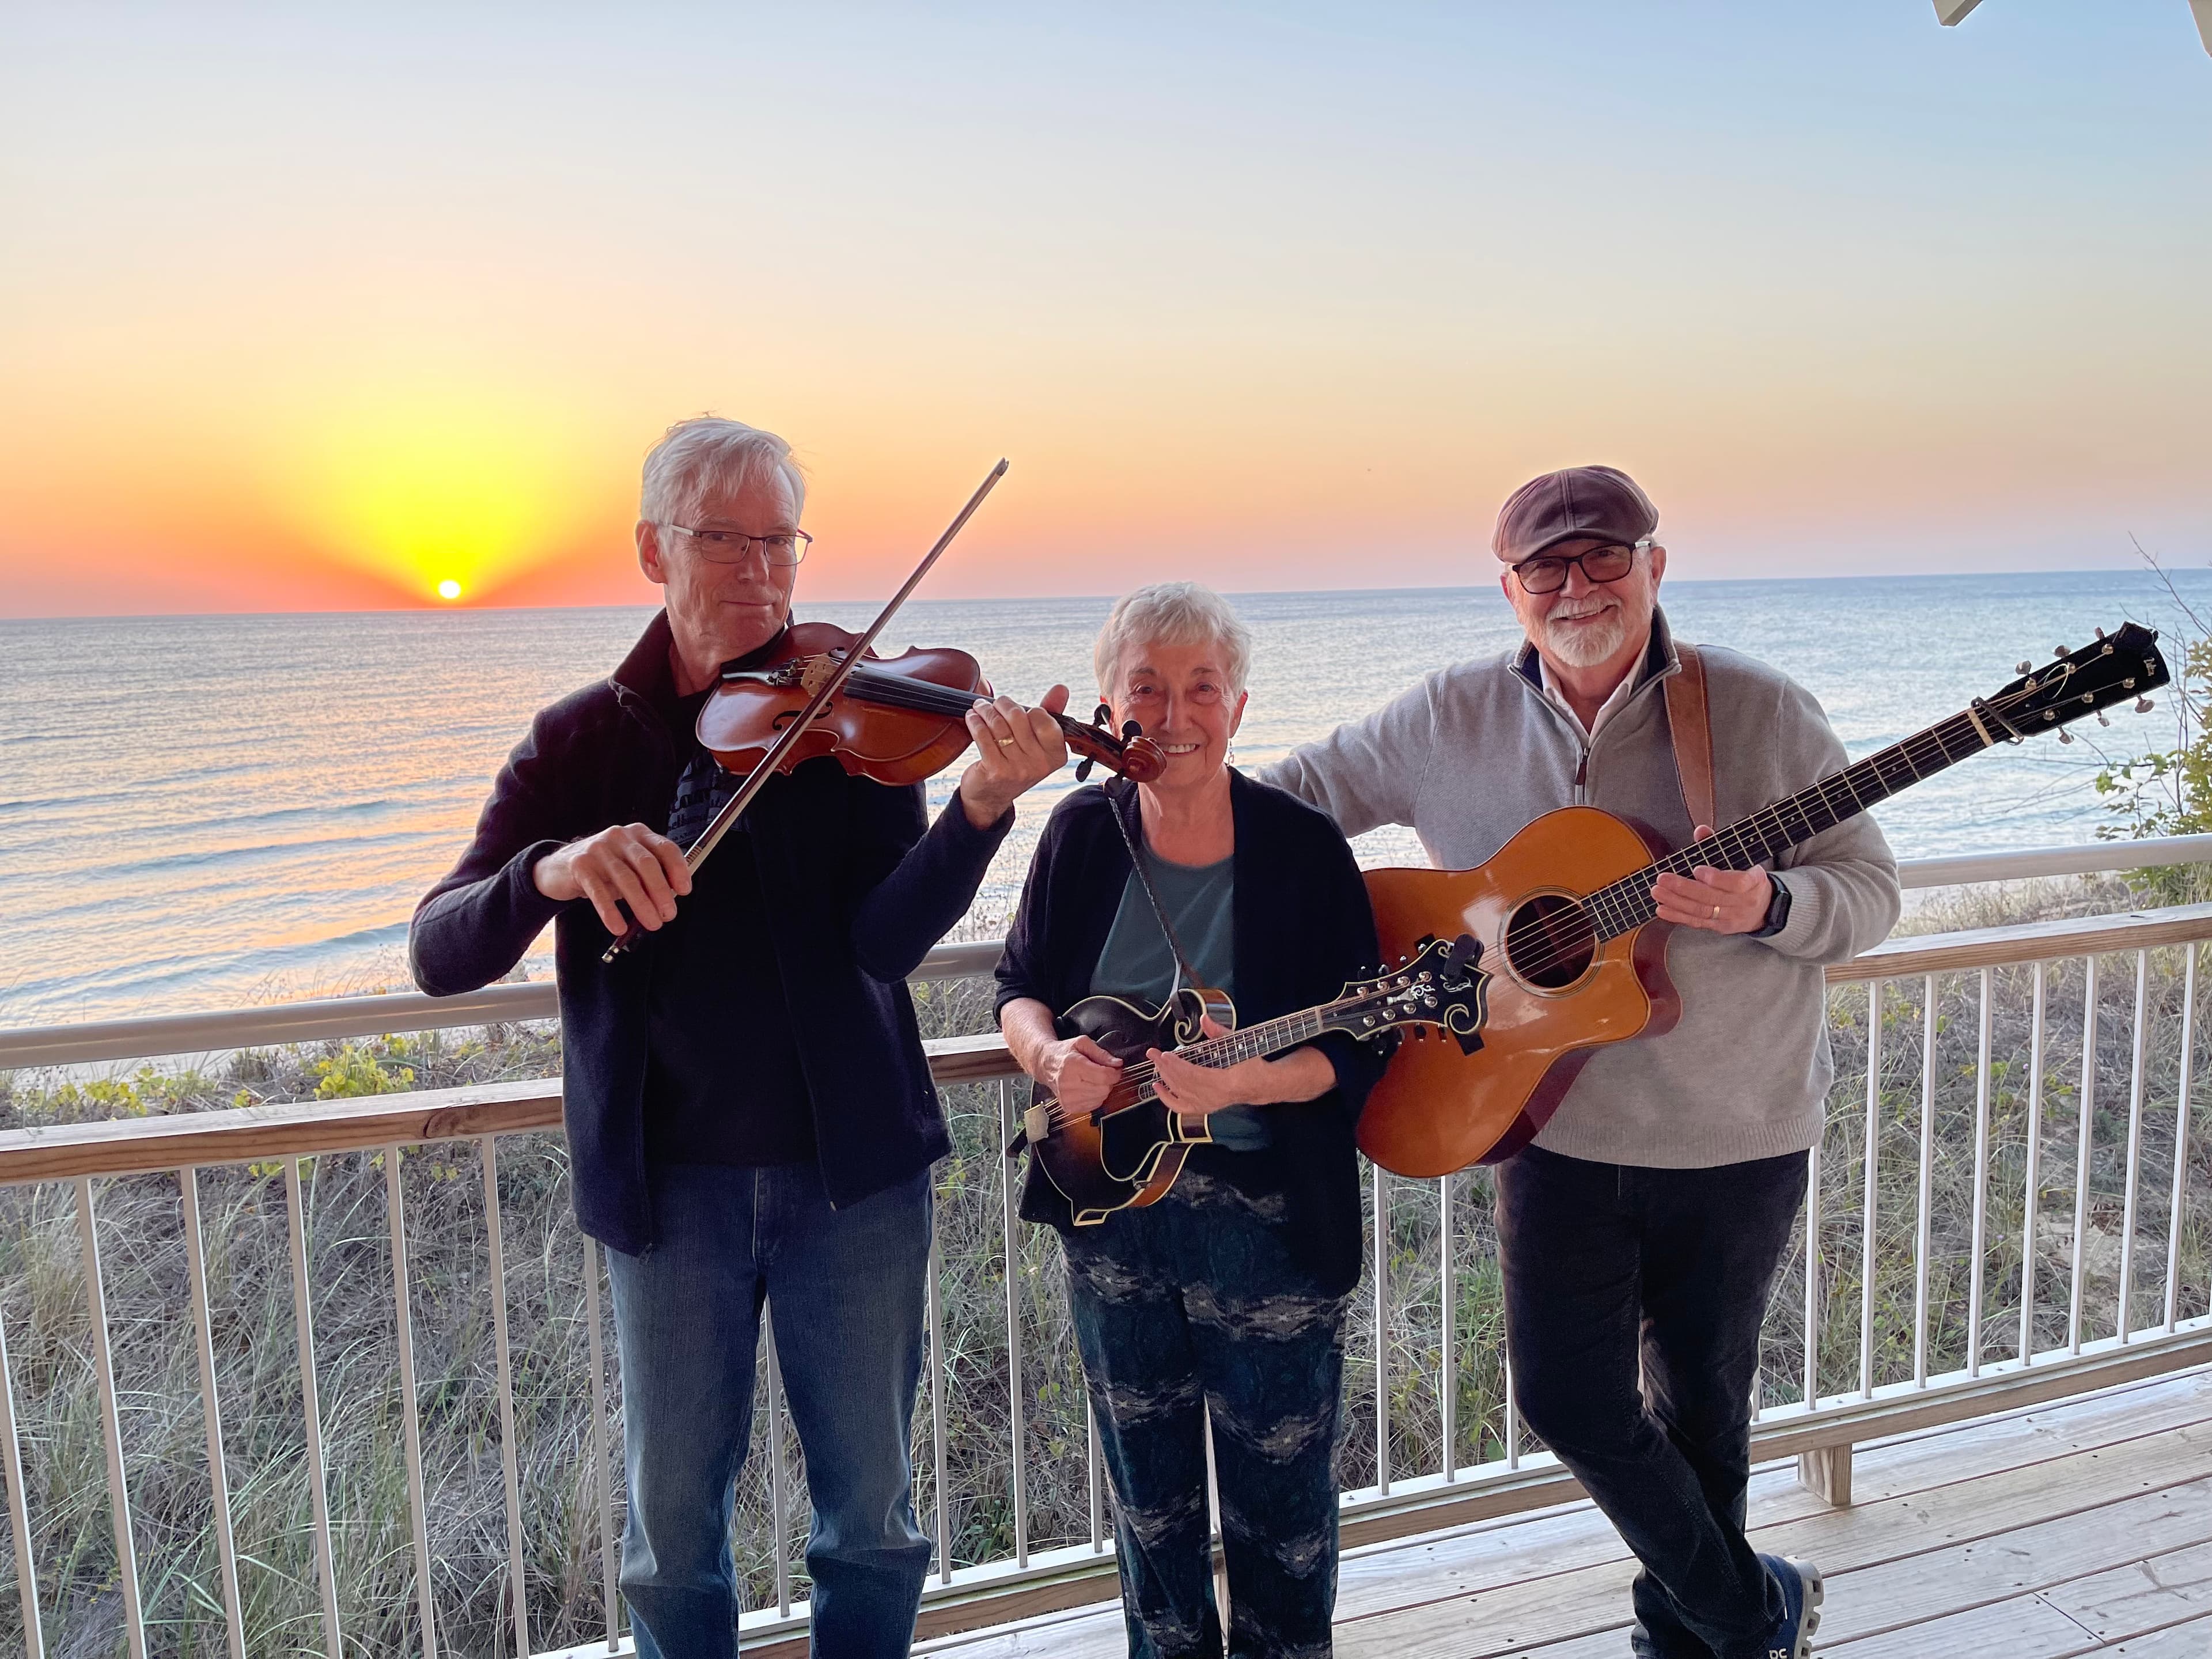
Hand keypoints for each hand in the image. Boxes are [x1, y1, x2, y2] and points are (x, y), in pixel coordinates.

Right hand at [534, 823, 692, 935]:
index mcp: (639, 834)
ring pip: (625, 879)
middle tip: (668, 915)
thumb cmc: (605, 869)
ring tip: (652, 924)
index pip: (665, 847)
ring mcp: (599, 849)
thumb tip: (670, 900)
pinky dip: (611, 912)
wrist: (560, 867)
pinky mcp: (580, 865)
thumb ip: (650, 877)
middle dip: (661, 891)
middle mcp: (620, 836)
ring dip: (641, 905)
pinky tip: (618, 927)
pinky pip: (599, 892)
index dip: (678, 869)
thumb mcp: (630, 867)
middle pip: (647, 863)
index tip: (684, 890)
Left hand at [960, 685, 1070, 827]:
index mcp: (1056, 755)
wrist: (991, 796)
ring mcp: (1018, 768)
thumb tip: (1061, 688)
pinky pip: (983, 735)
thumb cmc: (1016, 763)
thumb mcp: (1037, 742)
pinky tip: (972, 717)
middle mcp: (1040, 763)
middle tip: (994, 703)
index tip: (1019, 711)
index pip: (1043, 717)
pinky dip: (975, 722)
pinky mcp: (996, 770)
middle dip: (1003, 704)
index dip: (1029, 710)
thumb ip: (1050, 714)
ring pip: (998, 724)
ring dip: (985, 711)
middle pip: (1018, 716)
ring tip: (979, 707)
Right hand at [1037, 1033, 1122, 1111]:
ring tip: (1092, 1079)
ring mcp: (1067, 1098)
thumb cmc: (1064, 1053)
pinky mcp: (1068, 1107)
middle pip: (1104, 1089)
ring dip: (1102, 1089)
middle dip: (1108, 1080)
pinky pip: (1093, 1106)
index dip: (1115, 1072)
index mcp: (1072, 1065)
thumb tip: (1117, 1064)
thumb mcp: (1083, 1043)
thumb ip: (1102, 1053)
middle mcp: (1067, 1084)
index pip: (1104, 1076)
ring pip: (1101, 1098)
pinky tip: (1087, 1087)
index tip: (1115, 1068)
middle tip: (1102, 1072)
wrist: (1045, 1064)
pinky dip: (1095, 1097)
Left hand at [1147, 1014, 1278, 1117]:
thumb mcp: (1237, 1045)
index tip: (1164, 1055)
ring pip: (1179, 1093)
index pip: (1192, 1075)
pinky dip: (1166, 1098)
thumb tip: (1205, 1019)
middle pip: (1182, 1083)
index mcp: (1223, 1083)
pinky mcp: (1204, 1108)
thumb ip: (1218, 1032)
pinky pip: (1180, 1107)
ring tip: (1156, 1064)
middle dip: (1165, 1067)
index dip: (1176, 1065)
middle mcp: (1213, 1097)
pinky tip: (1158, 1087)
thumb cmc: (1250, 1066)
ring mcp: (1207, 1104)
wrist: (1259, 1085)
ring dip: (1164, 1077)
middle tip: (1153, 1055)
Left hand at [1650, 824, 1770, 934]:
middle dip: (1684, 888)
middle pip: (1712, 897)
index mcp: (1754, 882)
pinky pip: (1698, 922)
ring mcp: (1732, 917)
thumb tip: (1701, 831)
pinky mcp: (1721, 928)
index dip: (1716, 878)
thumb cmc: (1748, 878)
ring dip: (1676, 902)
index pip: (1737, 883)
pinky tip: (1662, 909)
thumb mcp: (1741, 860)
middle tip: (1662, 879)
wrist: (1763, 907)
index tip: (1697, 869)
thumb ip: (1718, 844)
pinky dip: (1678, 916)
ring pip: (1702, 911)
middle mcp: (1744, 902)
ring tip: (1658, 892)